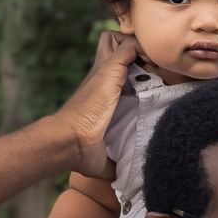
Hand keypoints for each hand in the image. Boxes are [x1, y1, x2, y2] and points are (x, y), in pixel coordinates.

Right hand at [56, 29, 139, 181]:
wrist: (68, 141)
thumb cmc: (80, 151)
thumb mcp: (102, 156)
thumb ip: (113, 162)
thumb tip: (121, 180)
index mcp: (98, 91)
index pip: (112, 64)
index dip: (130, 65)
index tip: (148, 79)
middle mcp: (98, 76)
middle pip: (111, 41)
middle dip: (132, 48)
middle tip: (148, 66)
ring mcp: (102, 71)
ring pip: (117, 37)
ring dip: (136, 46)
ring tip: (149, 64)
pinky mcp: (108, 70)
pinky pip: (128, 45)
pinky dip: (141, 50)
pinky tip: (149, 66)